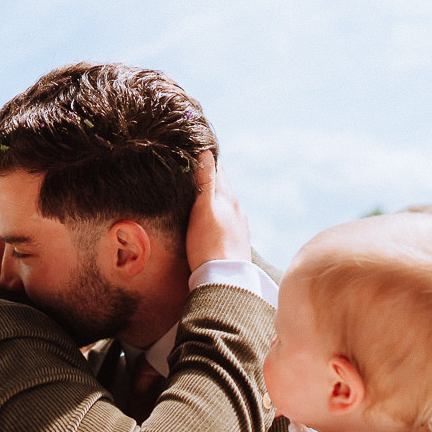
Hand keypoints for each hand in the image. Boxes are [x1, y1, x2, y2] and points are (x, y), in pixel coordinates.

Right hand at [185, 151, 250, 267]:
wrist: (224, 280)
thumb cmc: (208, 244)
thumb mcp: (202, 209)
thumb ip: (205, 180)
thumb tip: (206, 151)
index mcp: (228, 197)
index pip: (218, 169)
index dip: (206, 159)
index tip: (194, 151)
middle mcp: (237, 208)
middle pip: (222, 187)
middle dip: (209, 178)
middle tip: (192, 172)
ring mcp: (239, 225)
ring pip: (225, 204)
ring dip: (214, 199)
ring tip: (199, 197)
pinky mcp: (238, 240)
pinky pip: (227, 220)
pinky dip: (218, 215)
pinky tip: (211, 222)